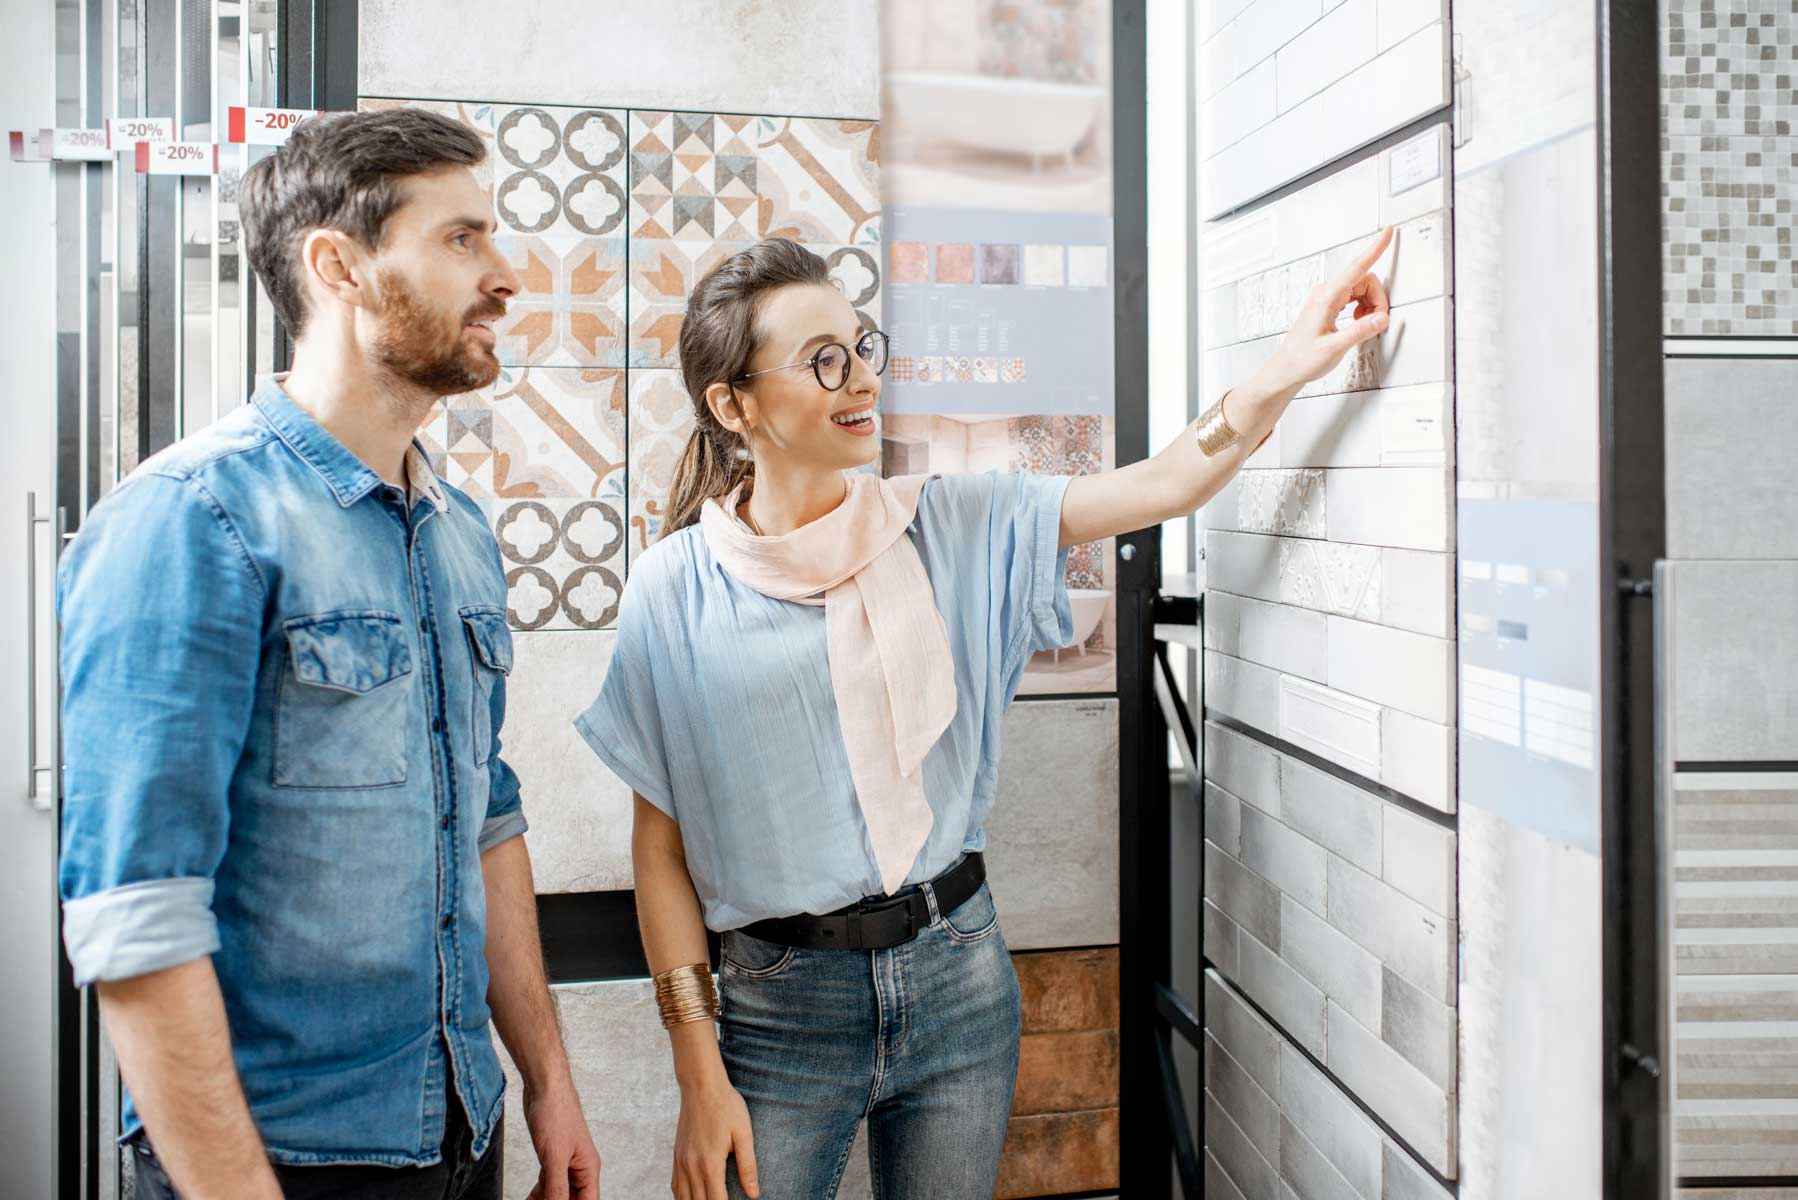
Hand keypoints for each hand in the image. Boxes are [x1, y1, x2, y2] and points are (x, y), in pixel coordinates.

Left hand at [524, 1079, 601, 1199]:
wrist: (544, 1086)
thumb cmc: (556, 1113)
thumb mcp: (554, 1156)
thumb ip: (556, 1187)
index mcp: (588, 1169)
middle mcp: (579, 1168)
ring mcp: (565, 1163)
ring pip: (558, 1194)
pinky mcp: (551, 1157)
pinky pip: (547, 1184)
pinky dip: (538, 1195)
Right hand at [673, 1073, 757, 1199]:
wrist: (701, 1085)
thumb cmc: (726, 1106)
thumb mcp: (744, 1134)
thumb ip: (748, 1166)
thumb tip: (754, 1194)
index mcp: (711, 1164)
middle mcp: (692, 1167)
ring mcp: (681, 1161)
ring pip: (683, 1198)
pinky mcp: (676, 1154)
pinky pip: (674, 1185)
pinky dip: (682, 1197)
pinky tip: (691, 1197)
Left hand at [1253, 225, 1392, 396]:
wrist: (1287, 368)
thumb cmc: (1303, 359)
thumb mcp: (1334, 348)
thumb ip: (1360, 332)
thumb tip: (1382, 318)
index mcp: (1326, 298)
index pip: (1357, 267)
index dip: (1375, 248)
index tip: (1388, 232)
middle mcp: (1326, 293)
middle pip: (1365, 280)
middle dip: (1377, 299)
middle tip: (1375, 323)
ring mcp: (1327, 298)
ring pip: (1361, 289)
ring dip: (1370, 305)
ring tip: (1362, 327)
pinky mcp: (1329, 305)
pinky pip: (1354, 298)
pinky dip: (1363, 309)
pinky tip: (1357, 324)